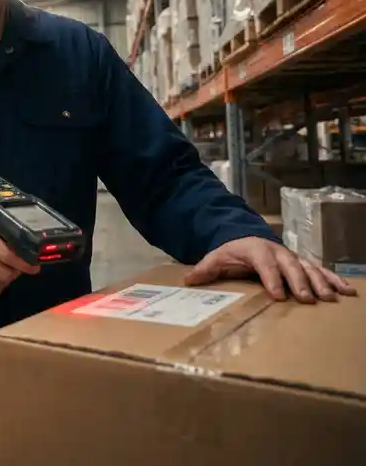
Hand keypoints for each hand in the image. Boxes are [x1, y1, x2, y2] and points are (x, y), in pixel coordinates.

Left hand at [184, 236, 357, 302]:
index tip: (277, 295)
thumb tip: (188, 280)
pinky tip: (347, 291)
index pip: (265, 265)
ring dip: (321, 282)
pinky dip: (333, 279)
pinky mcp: (302, 263)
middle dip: (299, 282)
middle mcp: (278, 252)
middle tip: (306, 299)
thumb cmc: (232, 251)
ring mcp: (292, 257)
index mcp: (257, 251)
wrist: (246, 237)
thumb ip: (205, 269)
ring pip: (309, 267)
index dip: (271, 279)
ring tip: (332, 298)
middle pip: (291, 266)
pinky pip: (320, 270)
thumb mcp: (216, 257)